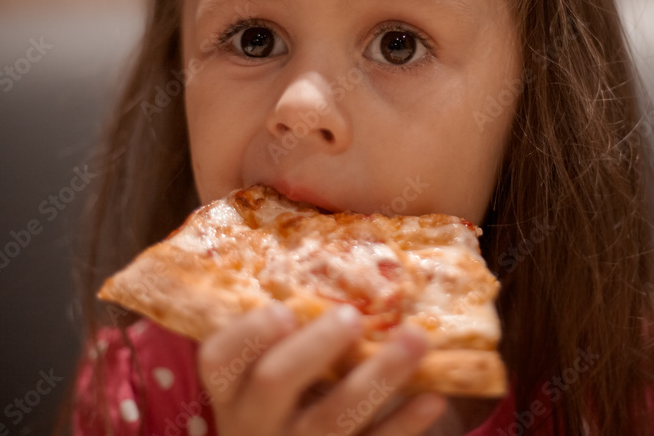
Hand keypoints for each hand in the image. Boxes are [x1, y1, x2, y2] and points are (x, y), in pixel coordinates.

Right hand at [198, 303, 447, 435]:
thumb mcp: (265, 370)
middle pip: (273, 382)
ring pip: (332, 418)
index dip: (247, 334)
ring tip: (416, 339)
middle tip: (351, 317)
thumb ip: (285, 326)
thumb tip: (327, 236)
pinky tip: (433, 397)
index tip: (283, 309)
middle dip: (314, 347)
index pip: (220, 358)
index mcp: (233, 388)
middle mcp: (257, 421)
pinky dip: (403, 424)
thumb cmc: (287, 396)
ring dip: (377, 376)